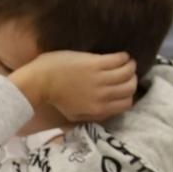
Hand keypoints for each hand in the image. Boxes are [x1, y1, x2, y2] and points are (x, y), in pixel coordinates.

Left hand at [11, 51, 137, 122]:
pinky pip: (119, 59)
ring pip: (128, 72)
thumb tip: (108, 110)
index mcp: (99, 109)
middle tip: (127, 74)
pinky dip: (124, 57)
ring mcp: (101, 78)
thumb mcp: (75, 115)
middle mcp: (103, 95)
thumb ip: (93, 115)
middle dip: (132, 80)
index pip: (127, 103)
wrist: (40, 81)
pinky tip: (121, 56)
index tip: (124, 88)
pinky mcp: (96, 63)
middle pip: (130, 88)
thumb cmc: (55, 98)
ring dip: (130, 66)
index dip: (129, 95)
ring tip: (127, 63)